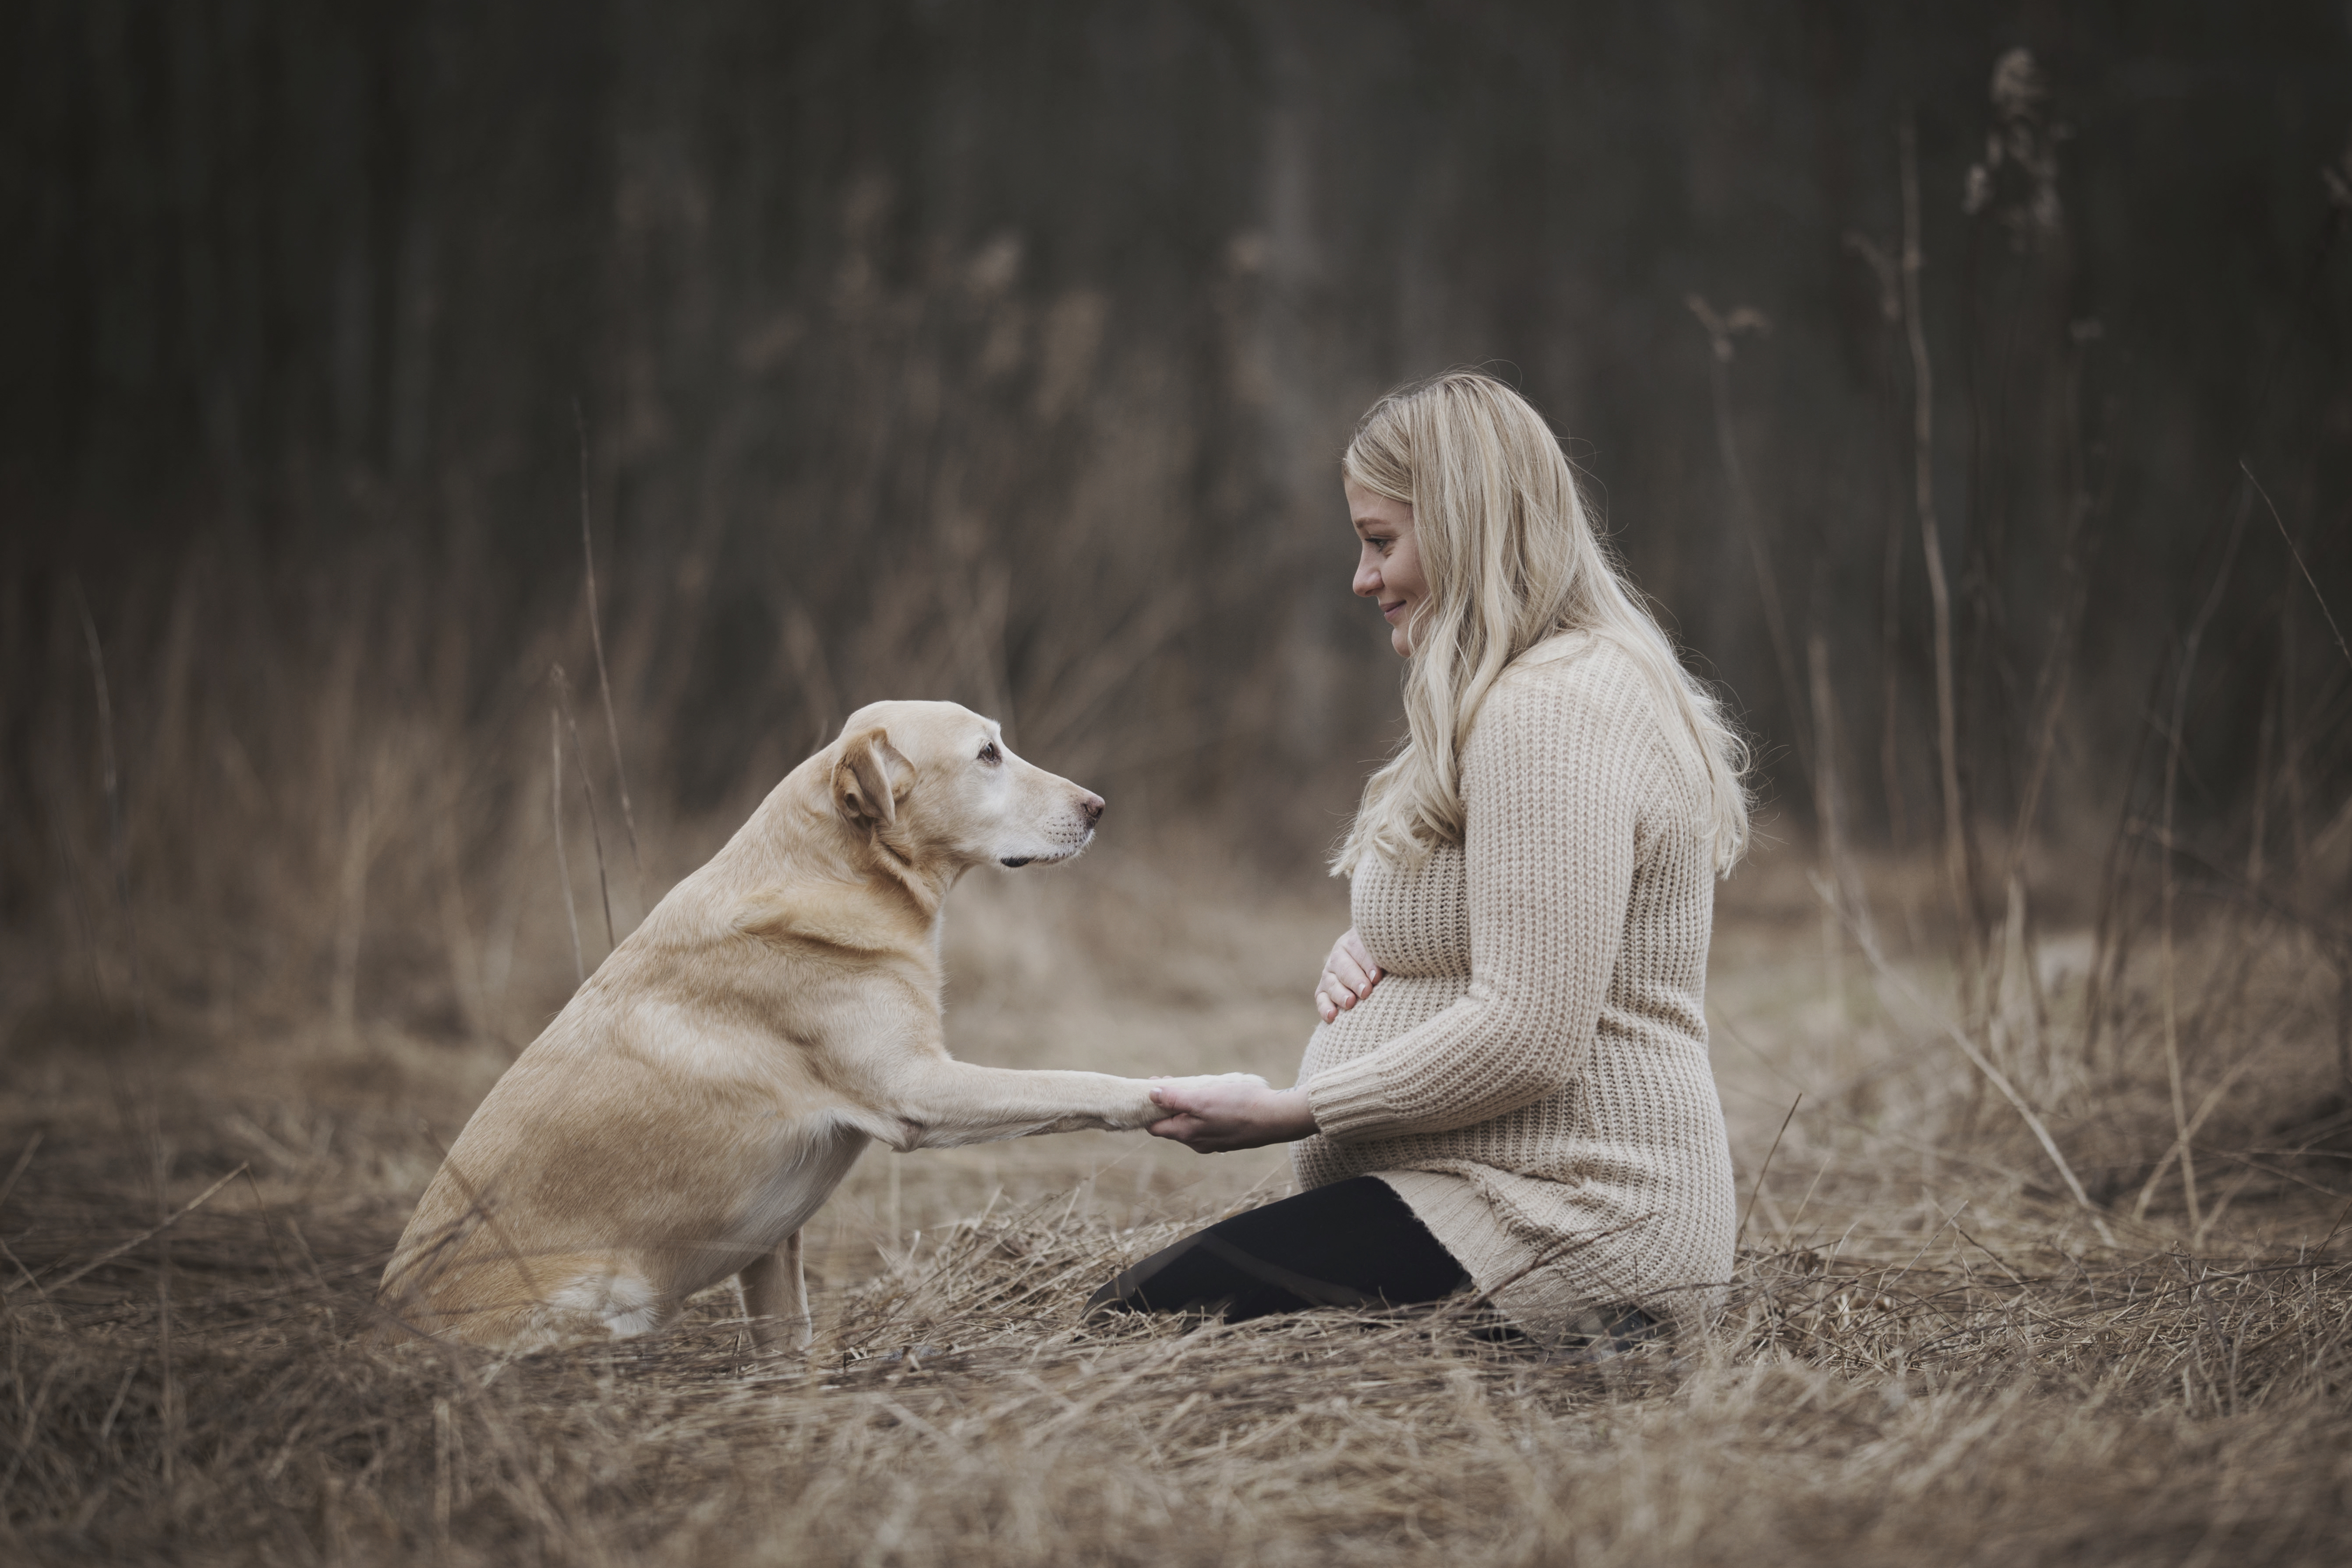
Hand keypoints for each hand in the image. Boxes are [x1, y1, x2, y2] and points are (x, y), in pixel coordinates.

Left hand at [1146, 1074, 1315, 1153]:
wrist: (1276, 1118)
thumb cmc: (1239, 1106)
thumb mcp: (1201, 1098)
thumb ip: (1174, 1099)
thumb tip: (1151, 1094)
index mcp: (1187, 1135)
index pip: (1155, 1127)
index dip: (1149, 1107)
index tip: (1153, 1086)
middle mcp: (1198, 1143)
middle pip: (1172, 1124)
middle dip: (1167, 1103)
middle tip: (1170, 1080)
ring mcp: (1214, 1141)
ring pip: (1190, 1123)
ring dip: (1185, 1105)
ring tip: (1190, 1085)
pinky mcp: (1228, 1136)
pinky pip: (1207, 1124)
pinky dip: (1201, 1110)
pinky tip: (1211, 1096)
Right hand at [1315, 927, 1383, 1023]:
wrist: (1370, 965)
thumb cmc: (1384, 959)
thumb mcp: (1386, 953)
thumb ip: (1387, 957)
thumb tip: (1389, 971)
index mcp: (1354, 941)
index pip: (1360, 950)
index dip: (1368, 964)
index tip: (1376, 977)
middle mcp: (1339, 955)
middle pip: (1344, 967)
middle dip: (1354, 979)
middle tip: (1365, 991)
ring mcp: (1329, 973)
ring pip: (1331, 982)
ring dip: (1340, 993)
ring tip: (1350, 1003)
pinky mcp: (1323, 990)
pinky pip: (1321, 998)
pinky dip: (1324, 1007)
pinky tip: (1332, 1016)